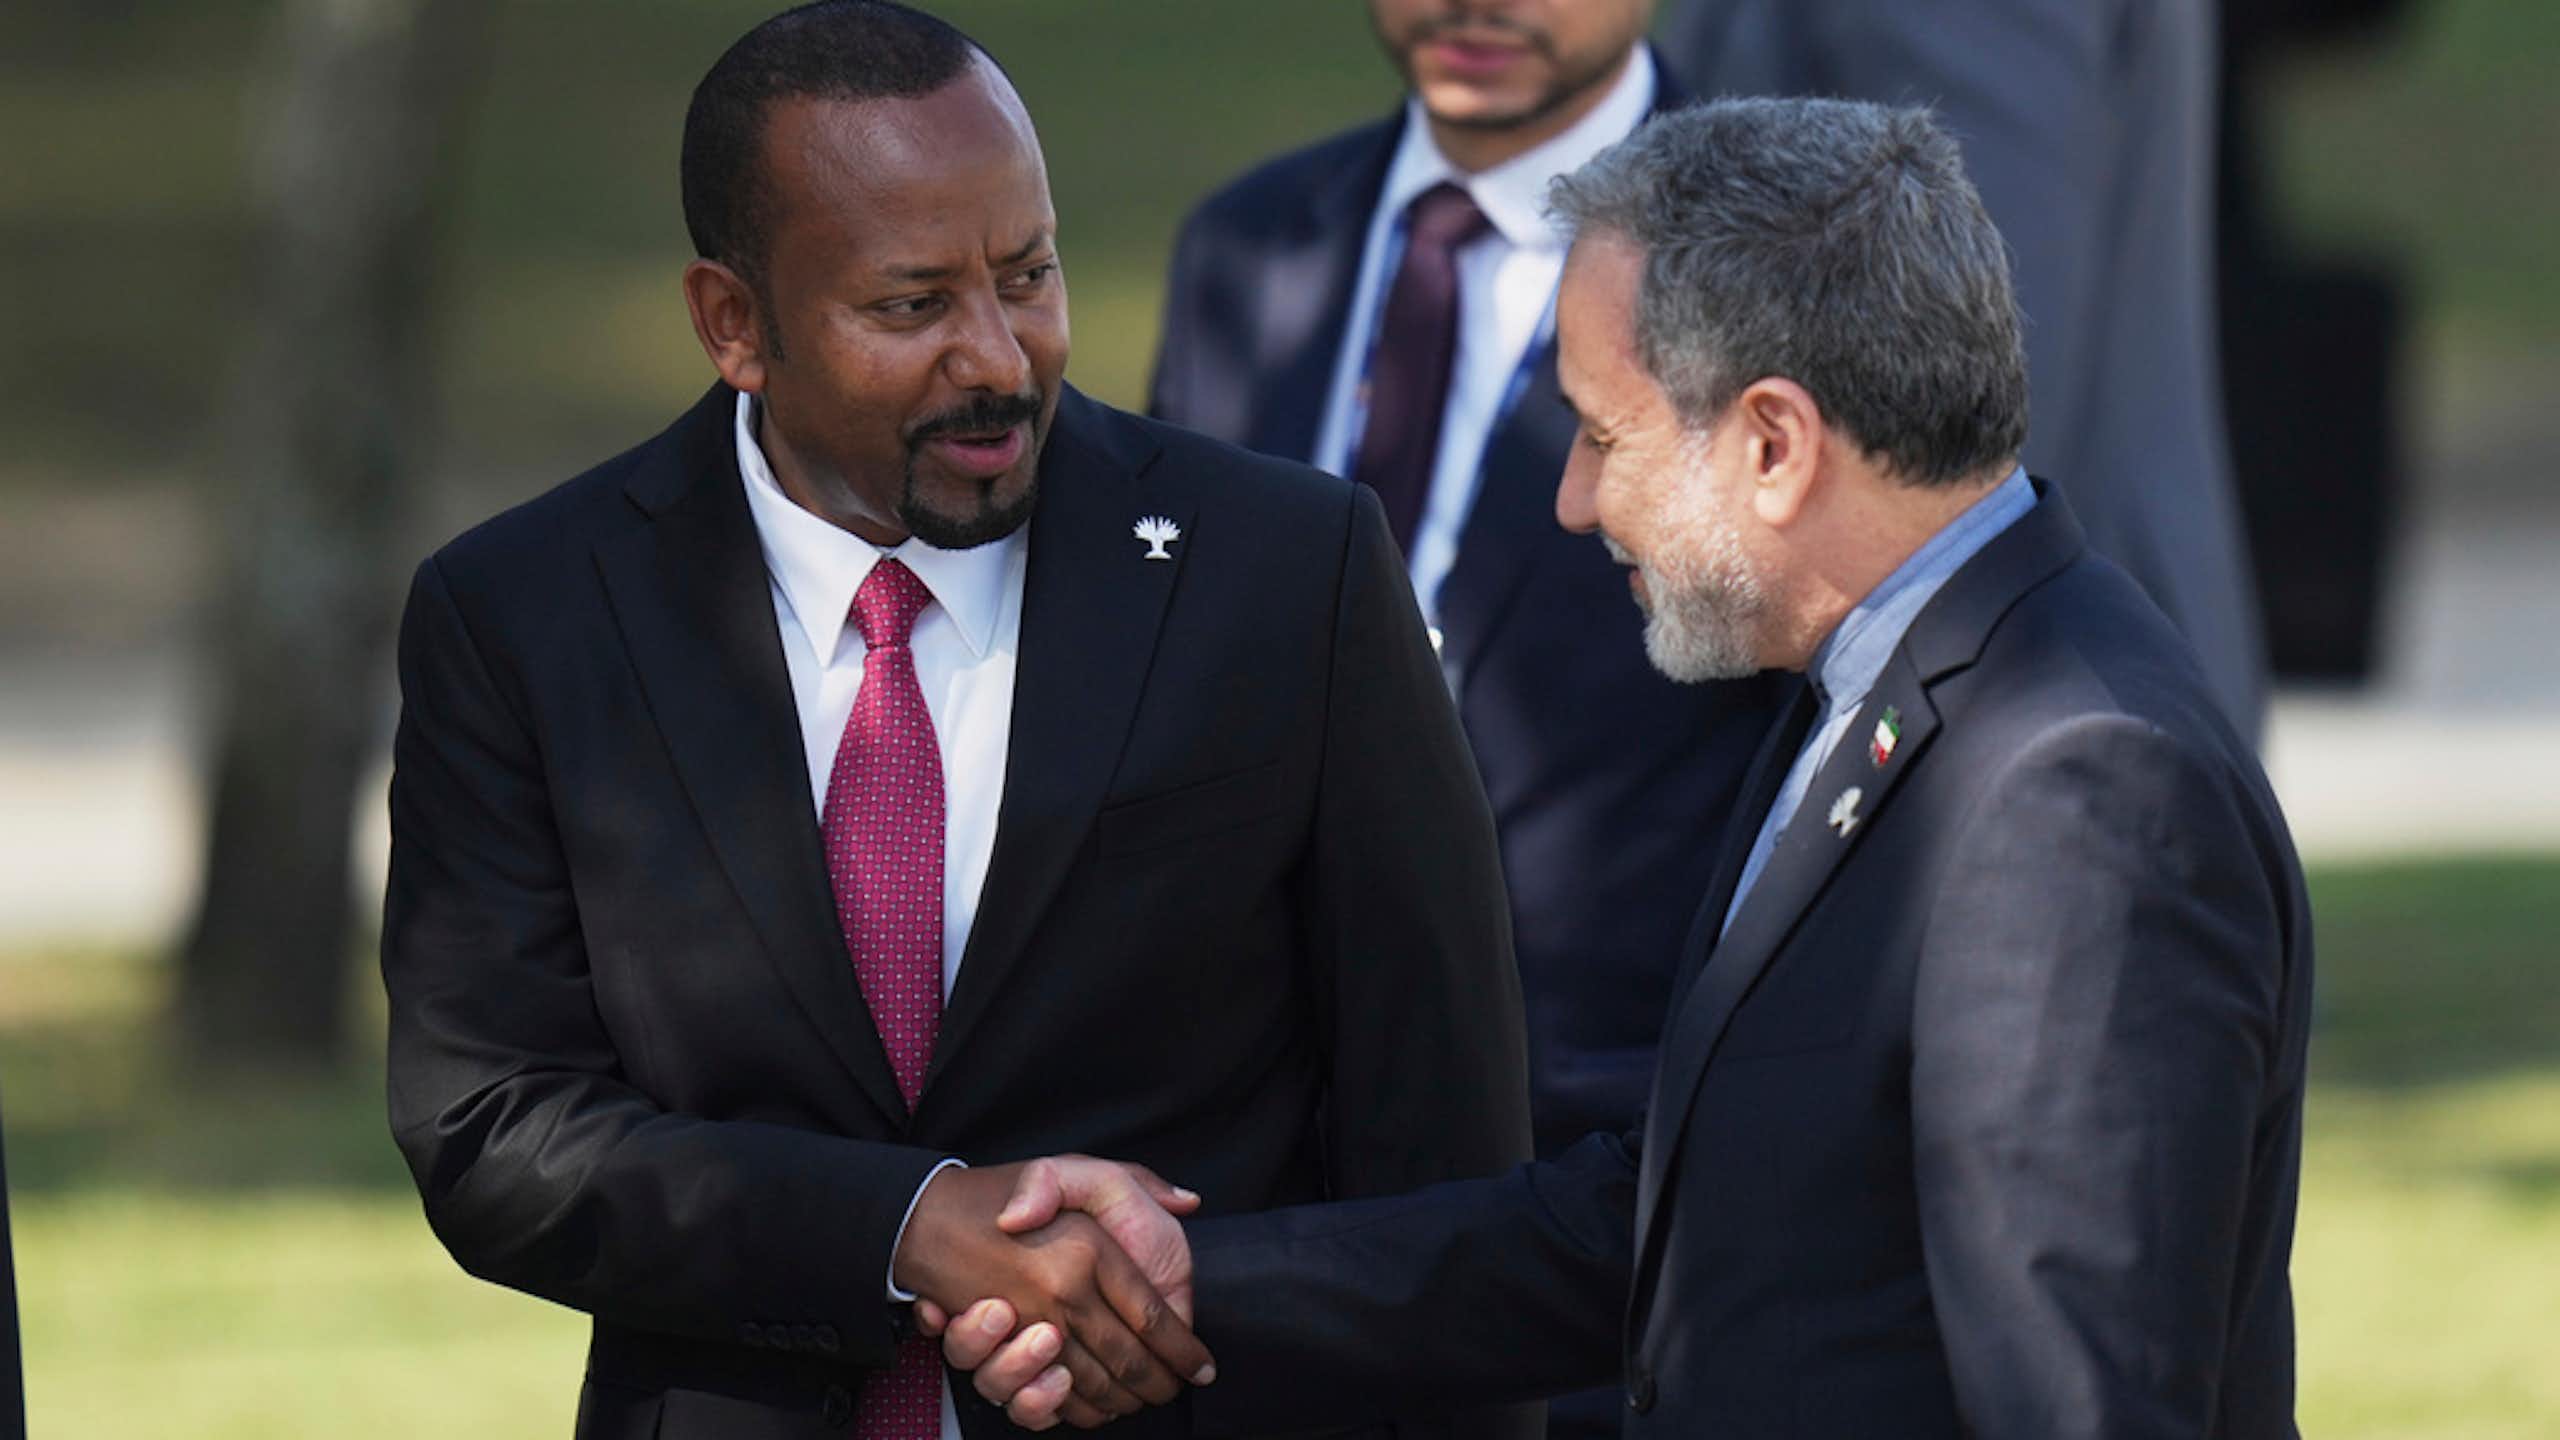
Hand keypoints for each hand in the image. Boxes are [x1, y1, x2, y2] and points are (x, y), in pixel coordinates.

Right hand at [893, 1161, 1212, 1422]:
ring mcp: (1026, 1327)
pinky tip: (1076, 1400)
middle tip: (1170, 1389)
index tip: (1201, 1367)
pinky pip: (1033, 1400)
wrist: (923, 1215)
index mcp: (1086, 1250)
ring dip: (1116, 1402)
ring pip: (1086, 1385)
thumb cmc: (1002, 1191)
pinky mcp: (996, 1354)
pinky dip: (1060, 1408)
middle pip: (1126, 1359)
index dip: (1182, 1348)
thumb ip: (1134, 1179)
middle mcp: (1060, 1292)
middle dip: (1157, 1384)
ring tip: (1134, 1400)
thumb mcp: (1072, 1166)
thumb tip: (1186, 1202)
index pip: (1152, 1314)